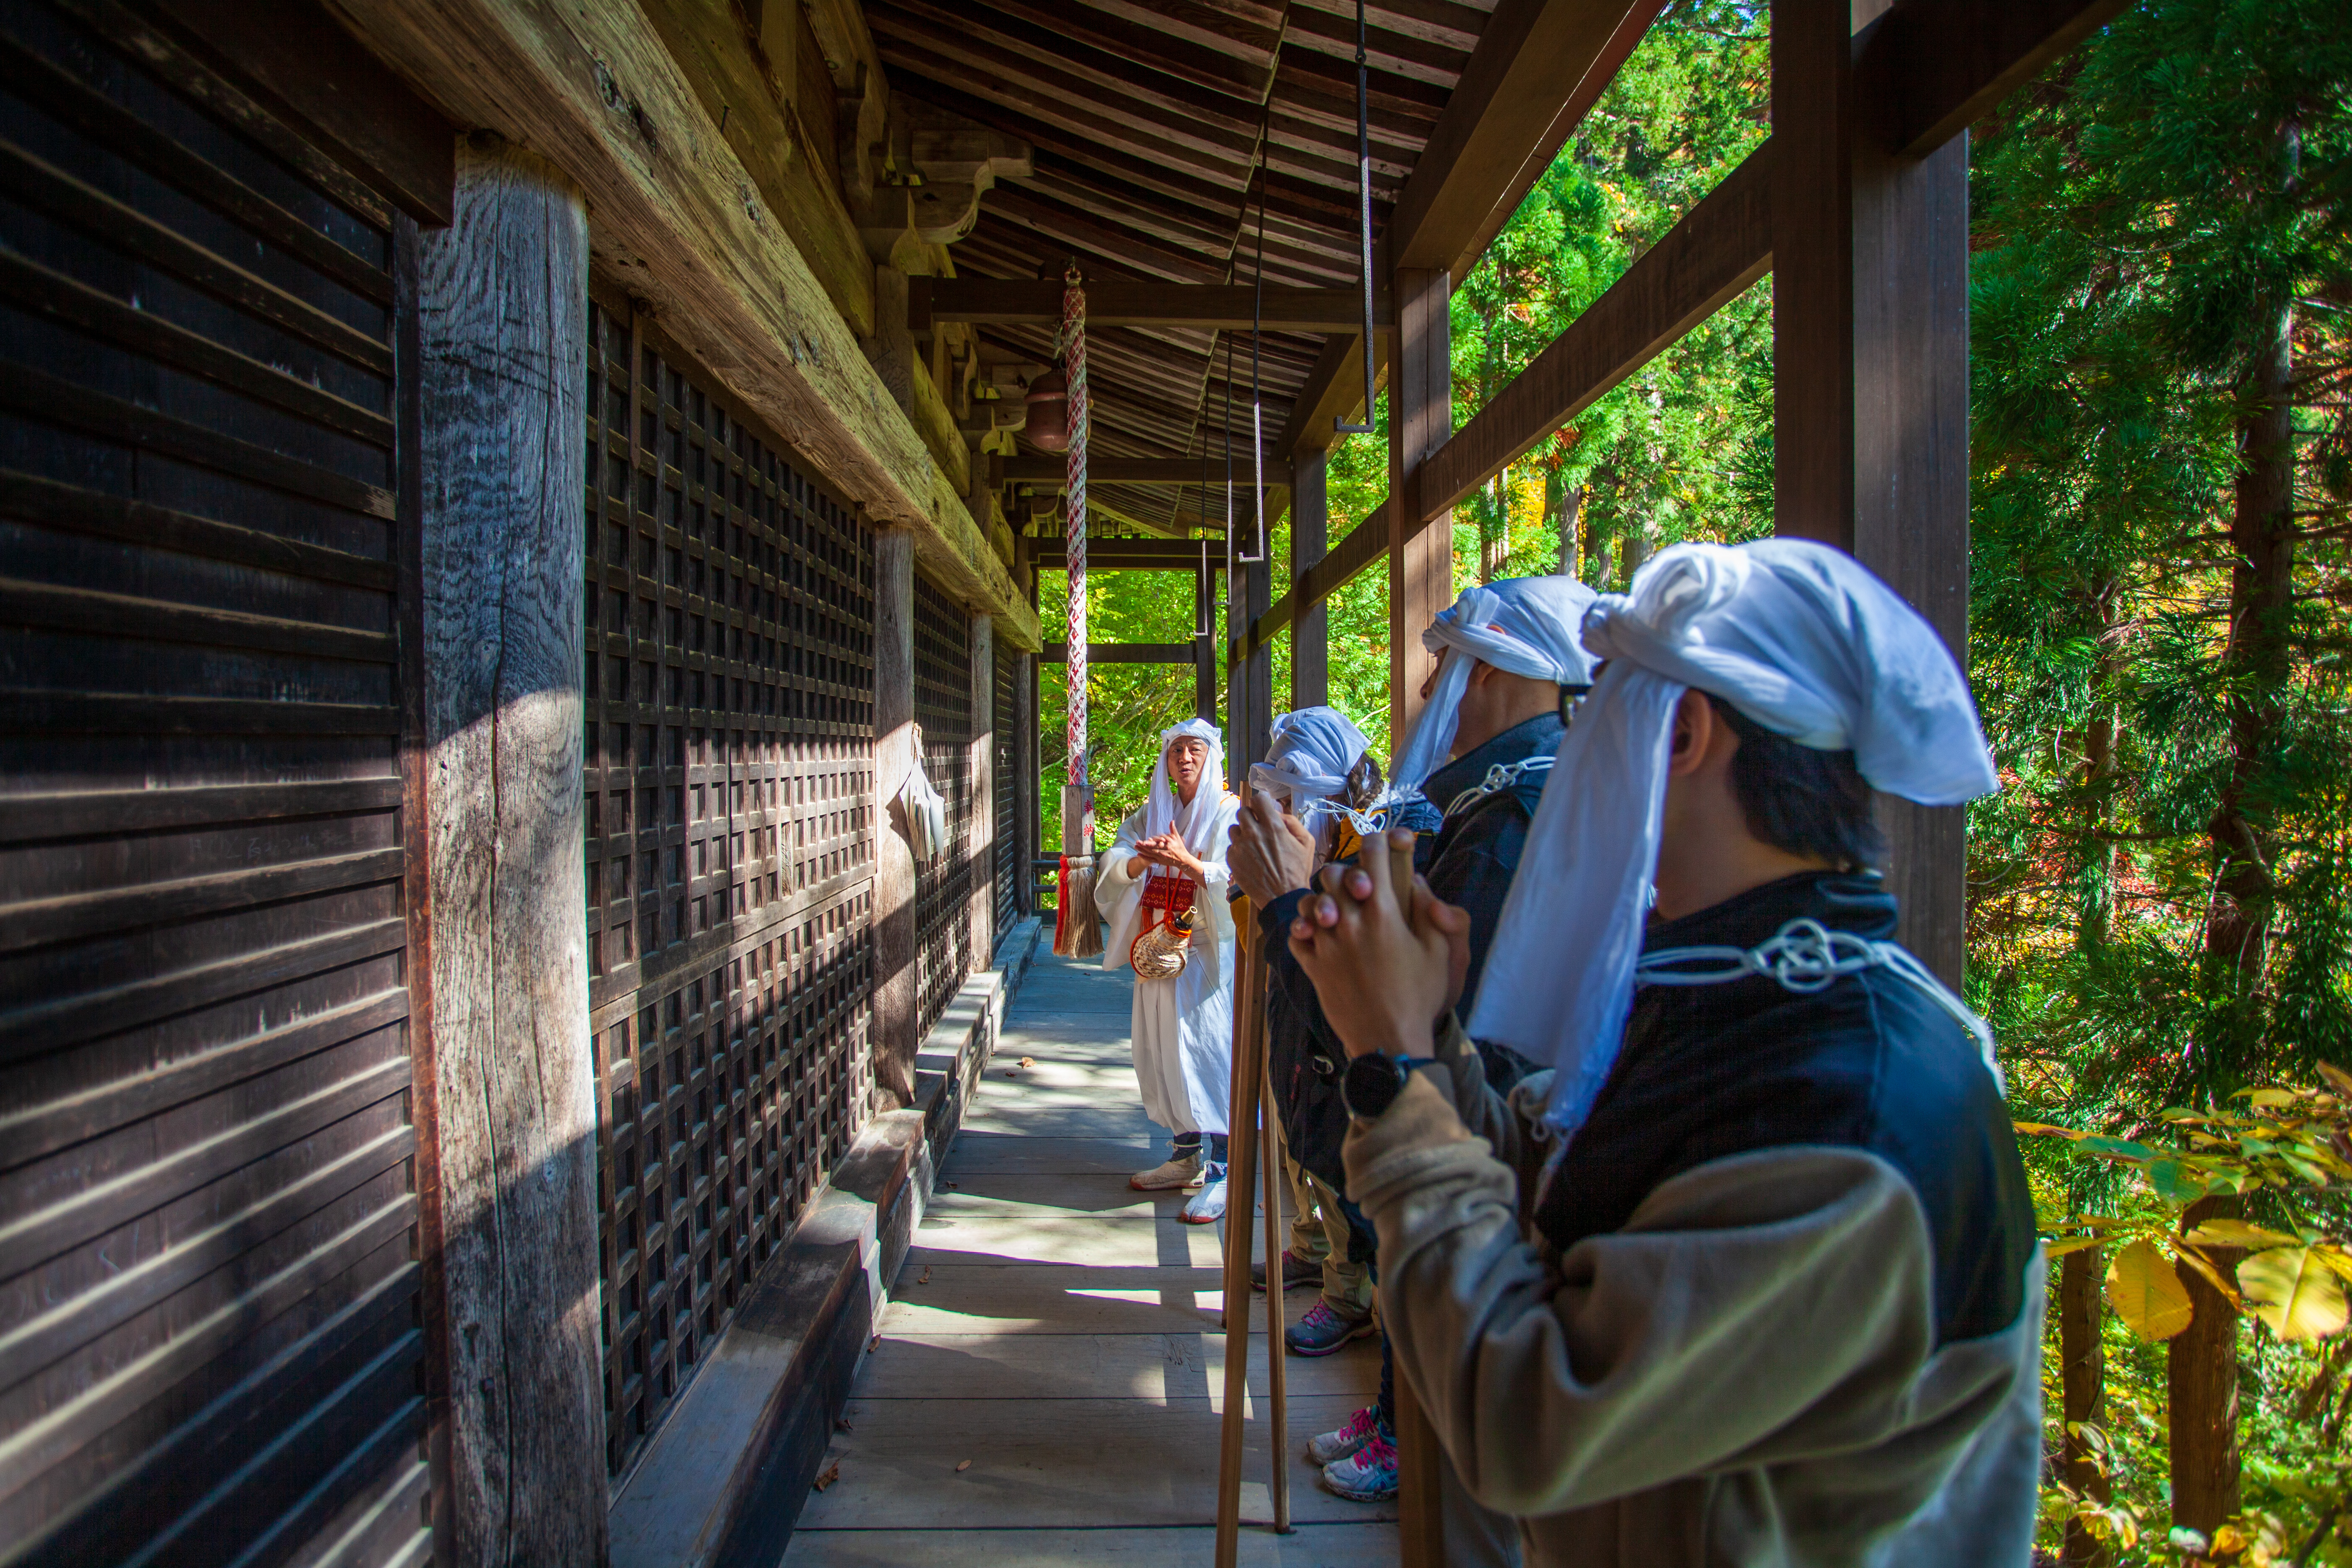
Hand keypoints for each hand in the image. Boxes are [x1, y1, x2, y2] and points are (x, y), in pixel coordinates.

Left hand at [1136, 833, 1203, 878]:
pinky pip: (1151, 860)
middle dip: (1144, 846)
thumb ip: (1173, 829)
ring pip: (1150, 854)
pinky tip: (1138, 854)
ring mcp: (1161, 857)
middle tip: (1136, 843)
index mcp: (1168, 845)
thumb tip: (1172, 820)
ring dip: (1142, 850)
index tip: (1144, 841)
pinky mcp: (1160, 862)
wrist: (1183, 860)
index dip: (1150, 843)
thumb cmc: (1180, 848)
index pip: (1158, 844)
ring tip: (1135, 846)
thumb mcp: (1177, 838)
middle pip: (1152, 849)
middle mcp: (1164, 852)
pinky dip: (1144, 857)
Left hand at [1227, 789, 1315, 905]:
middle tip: (1258, 828)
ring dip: (1243, 833)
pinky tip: (1250, 858)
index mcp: (1273, 827)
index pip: (1258, 799)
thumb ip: (1292, 821)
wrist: (1282, 897)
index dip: (1261, 803)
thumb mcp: (1306, 842)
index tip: (1264, 809)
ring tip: (1254, 845)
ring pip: (1234, 828)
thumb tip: (1276, 811)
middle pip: (1242, 811)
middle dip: (1250, 817)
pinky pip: (1231, 846)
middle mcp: (1253, 833)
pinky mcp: (1232, 859)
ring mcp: (1240, 846)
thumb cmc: (1297, 870)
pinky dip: (1239, 849)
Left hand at [1286, 829, 1468, 1058]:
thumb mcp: (1441, 952)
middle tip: (1363, 885)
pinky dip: (1305, 928)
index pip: (1373, 855)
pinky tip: (1320, 933)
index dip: (1381, 841)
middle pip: (1334, 872)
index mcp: (1384, 913)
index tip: (1387, 843)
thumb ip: (1431, 911)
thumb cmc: (1419, 997)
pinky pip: (1297, 935)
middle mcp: (1349, 922)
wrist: (1388, 1042)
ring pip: (1310, 901)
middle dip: (1349, 870)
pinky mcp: (1312, 966)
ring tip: (1338, 908)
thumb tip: (1418, 881)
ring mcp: (1326, 944)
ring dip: (1323, 898)